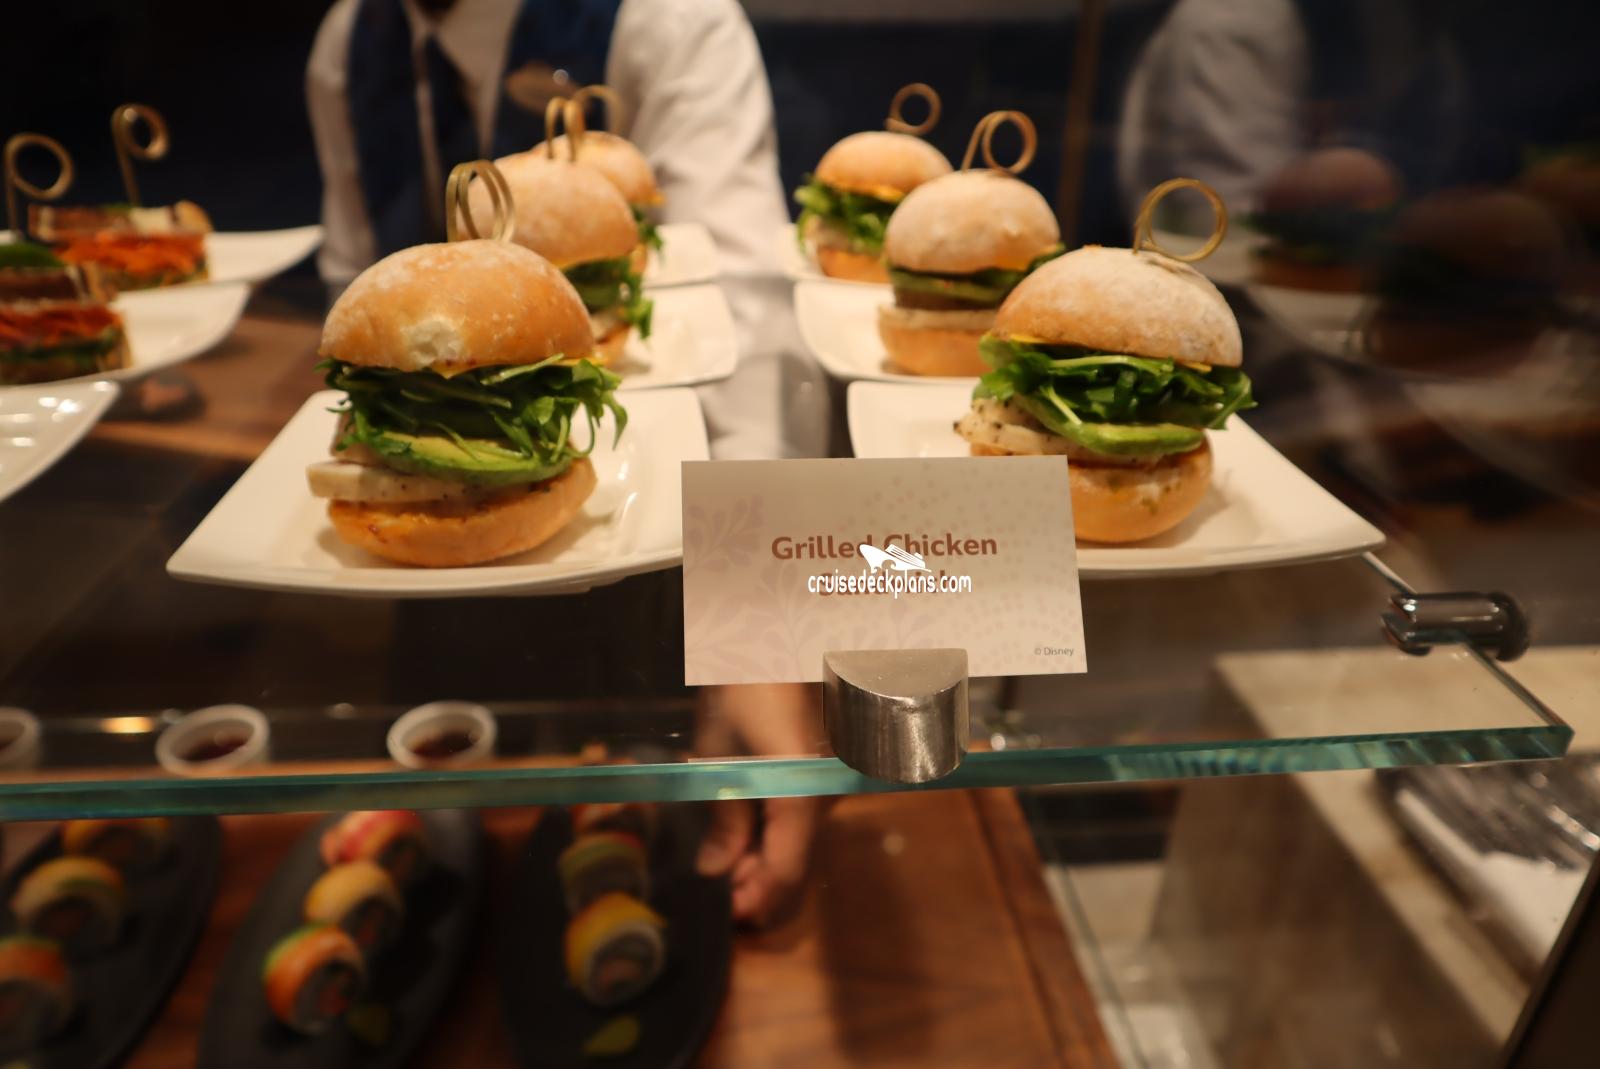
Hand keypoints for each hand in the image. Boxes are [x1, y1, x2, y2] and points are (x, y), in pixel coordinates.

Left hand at [692, 683, 831, 927]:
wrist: (778, 640)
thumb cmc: (744, 689)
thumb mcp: (719, 755)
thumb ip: (724, 818)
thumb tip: (714, 871)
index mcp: (800, 798)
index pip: (784, 871)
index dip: (754, 899)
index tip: (723, 913)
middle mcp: (824, 800)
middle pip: (795, 863)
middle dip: (755, 884)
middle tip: (714, 888)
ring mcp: (828, 789)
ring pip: (799, 844)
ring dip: (762, 858)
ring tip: (721, 860)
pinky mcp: (824, 776)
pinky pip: (800, 820)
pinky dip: (774, 834)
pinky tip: (743, 832)